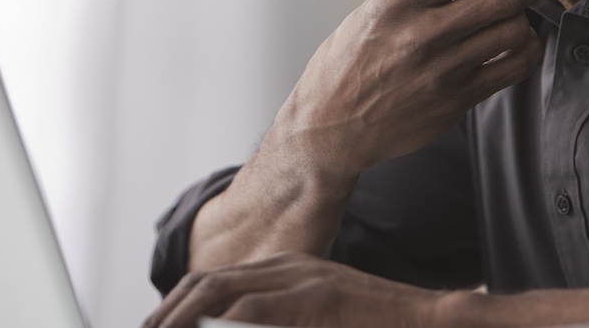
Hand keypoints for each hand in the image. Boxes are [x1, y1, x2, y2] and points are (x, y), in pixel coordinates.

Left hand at [144, 253, 441, 327]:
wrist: (429, 319)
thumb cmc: (378, 325)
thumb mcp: (319, 319)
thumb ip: (280, 321)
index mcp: (287, 271)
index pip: (217, 280)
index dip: (180, 304)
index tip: (159, 325)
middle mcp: (288, 267)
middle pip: (208, 280)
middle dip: (169, 310)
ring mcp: (301, 278)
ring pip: (221, 288)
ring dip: (184, 314)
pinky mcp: (316, 297)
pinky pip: (254, 309)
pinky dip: (223, 322)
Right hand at [270, 0, 548, 179]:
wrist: (331, 124)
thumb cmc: (348, 60)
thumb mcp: (371, 10)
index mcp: (399, 1)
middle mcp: (422, 34)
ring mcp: (442, 70)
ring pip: (514, 31)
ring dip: (523, 18)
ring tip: (514, 15)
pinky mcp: (456, 101)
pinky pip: (512, 69)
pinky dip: (525, 50)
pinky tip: (517, 44)